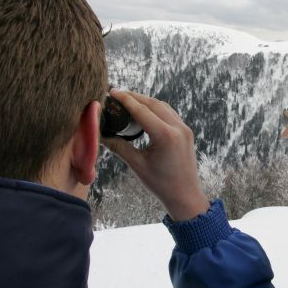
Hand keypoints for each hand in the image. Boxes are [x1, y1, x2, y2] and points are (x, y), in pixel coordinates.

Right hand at [101, 90, 209, 220]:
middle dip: (135, 97)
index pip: (142, 110)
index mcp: (165, 136)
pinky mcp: (186, 132)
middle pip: (153, 104)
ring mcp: (184, 129)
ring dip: (146, 101)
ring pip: (163, 106)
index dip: (125, 100)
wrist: (185, 195)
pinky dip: (156, 108)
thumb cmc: (161, 184)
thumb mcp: (137, 165)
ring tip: (129, 101)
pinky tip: (146, 111)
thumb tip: (101, 136)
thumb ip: (119, 147)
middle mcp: (178, 128)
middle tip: (117, 94)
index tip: (112, 92)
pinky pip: (170, 113)